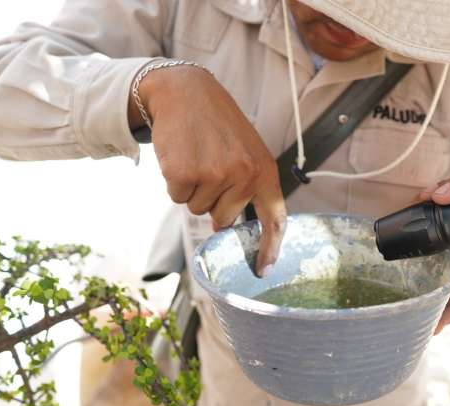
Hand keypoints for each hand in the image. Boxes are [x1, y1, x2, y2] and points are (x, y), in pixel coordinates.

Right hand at [129, 66, 286, 276]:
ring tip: (197, 155)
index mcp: (264, 170)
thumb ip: (243, 187)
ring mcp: (215, 176)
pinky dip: (174, 181)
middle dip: (212, 198)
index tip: (264, 269)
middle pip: (223, 217)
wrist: (186, 92)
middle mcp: (244, 176)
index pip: (275, 218)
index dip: (271, 247)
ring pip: (198, 208)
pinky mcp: (186, 174)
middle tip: (209, 164)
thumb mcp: (244, 150)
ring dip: (193, 188)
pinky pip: (177, 197)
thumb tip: (224, 226)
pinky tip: (181, 155)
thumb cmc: (217, 124)